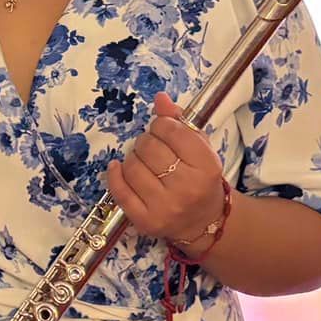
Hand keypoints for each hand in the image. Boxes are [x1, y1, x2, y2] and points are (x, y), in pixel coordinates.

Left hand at [105, 91, 225, 249]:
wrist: (204, 222)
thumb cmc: (201, 179)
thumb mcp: (199, 148)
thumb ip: (180, 122)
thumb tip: (159, 98)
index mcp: (205, 166)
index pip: (171, 130)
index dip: (161, 125)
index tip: (163, 131)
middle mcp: (186, 187)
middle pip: (149, 147)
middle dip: (146, 141)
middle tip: (153, 148)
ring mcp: (164, 207)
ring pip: (132, 166)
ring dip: (133, 158)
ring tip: (144, 162)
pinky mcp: (145, 221)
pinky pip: (119, 190)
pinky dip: (115, 175)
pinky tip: (119, 168)